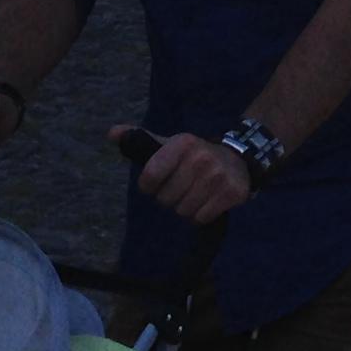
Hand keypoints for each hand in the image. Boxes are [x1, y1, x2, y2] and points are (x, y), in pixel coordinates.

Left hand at [124, 127, 253, 225]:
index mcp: (183, 143)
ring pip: (183, 211)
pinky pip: (201, 218)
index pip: (149, 178)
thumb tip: (111, 133)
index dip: (150, 186)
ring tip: (197, 193)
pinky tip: (209, 201)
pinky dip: (202, 215)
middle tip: (184, 186)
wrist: (239, 159)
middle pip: (166, 199)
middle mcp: (201, 158)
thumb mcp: (170, 144)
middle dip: (171, 197)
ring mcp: (218, 176)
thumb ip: (141, 139)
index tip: (159, 181)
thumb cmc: (195, 156)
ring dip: (187, 207)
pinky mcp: (232, 193)